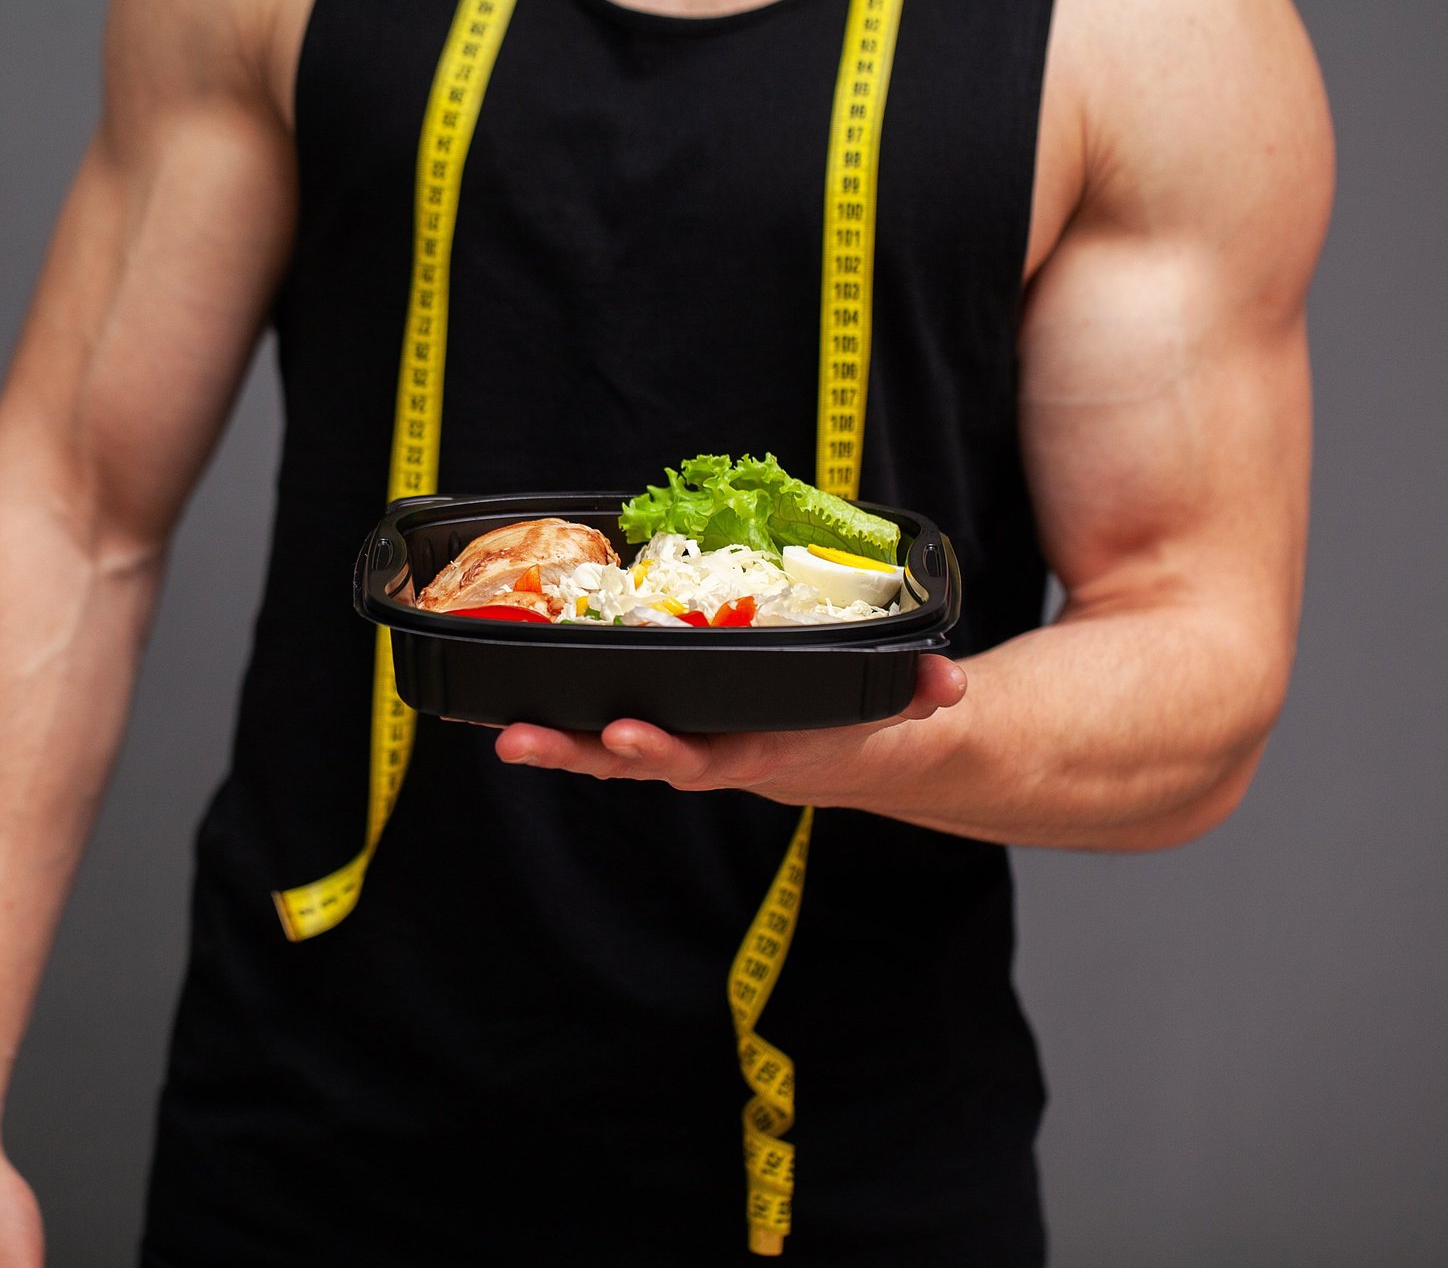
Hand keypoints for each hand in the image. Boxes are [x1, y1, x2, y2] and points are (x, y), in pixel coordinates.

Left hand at [492, 653, 967, 806]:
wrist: (841, 757)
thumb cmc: (856, 725)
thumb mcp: (891, 712)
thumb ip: (916, 694)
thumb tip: (948, 685)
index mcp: (755, 751)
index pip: (703, 758)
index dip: (661, 751)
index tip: (622, 734)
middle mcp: (705, 756)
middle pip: (631, 762)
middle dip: (577, 753)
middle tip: (521, 740)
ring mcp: (676, 747)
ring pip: (604, 751)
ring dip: (552, 741)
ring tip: (499, 731)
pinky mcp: (659, 729)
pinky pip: (601, 727)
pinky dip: (558, 719)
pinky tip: (506, 705)